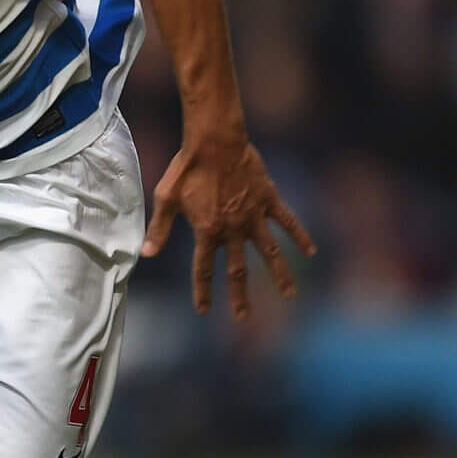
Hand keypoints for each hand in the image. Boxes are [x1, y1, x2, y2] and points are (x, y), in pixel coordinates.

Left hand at [143, 133, 316, 318]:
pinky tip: (311, 251)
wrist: (215, 140)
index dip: (202, 291)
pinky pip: (287, 221)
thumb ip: (160, 228)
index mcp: (207, 231)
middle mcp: (232, 229)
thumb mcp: (166, 198)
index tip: (203, 310)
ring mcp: (253, 216)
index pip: (203, 268)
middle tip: (243, 317)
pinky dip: (300, 235)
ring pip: (269, 252)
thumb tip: (145, 254)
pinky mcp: (268, 200)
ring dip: (280, 274)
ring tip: (289, 295)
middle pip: (237, 269)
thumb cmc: (186, 167)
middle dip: (240, 295)